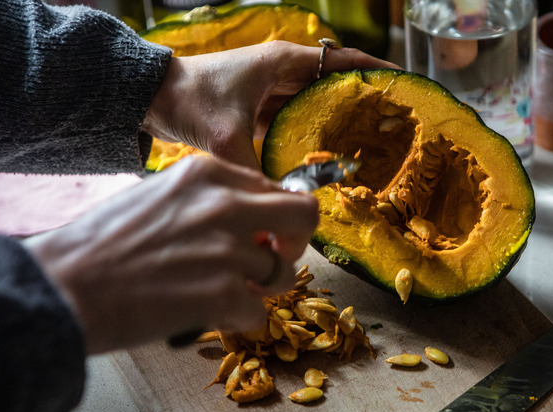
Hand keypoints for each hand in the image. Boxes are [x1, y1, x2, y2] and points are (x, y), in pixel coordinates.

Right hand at [23, 156, 318, 353]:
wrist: (67, 284)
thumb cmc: (103, 241)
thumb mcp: (160, 194)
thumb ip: (210, 198)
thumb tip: (252, 217)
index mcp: (209, 174)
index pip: (274, 188)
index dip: (274, 216)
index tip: (264, 233)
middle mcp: (227, 206)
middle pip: (304, 215)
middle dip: (296, 240)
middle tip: (276, 256)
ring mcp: (229, 251)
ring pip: (284, 272)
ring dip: (264, 288)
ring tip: (233, 292)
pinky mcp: (224, 296)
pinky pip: (259, 312)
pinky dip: (240, 318)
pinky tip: (212, 313)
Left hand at [142, 40, 398, 168]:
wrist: (150, 99)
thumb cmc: (190, 101)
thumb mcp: (227, 138)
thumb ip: (257, 174)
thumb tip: (282, 208)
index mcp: (283, 63)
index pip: (341, 62)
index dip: (374, 72)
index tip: (403, 85)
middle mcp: (282, 73)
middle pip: (334, 84)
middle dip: (363, 102)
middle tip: (392, 124)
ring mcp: (271, 93)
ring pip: (316, 104)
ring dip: (339, 120)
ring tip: (370, 141)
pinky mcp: (259, 111)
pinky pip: (296, 122)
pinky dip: (313, 135)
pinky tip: (328, 155)